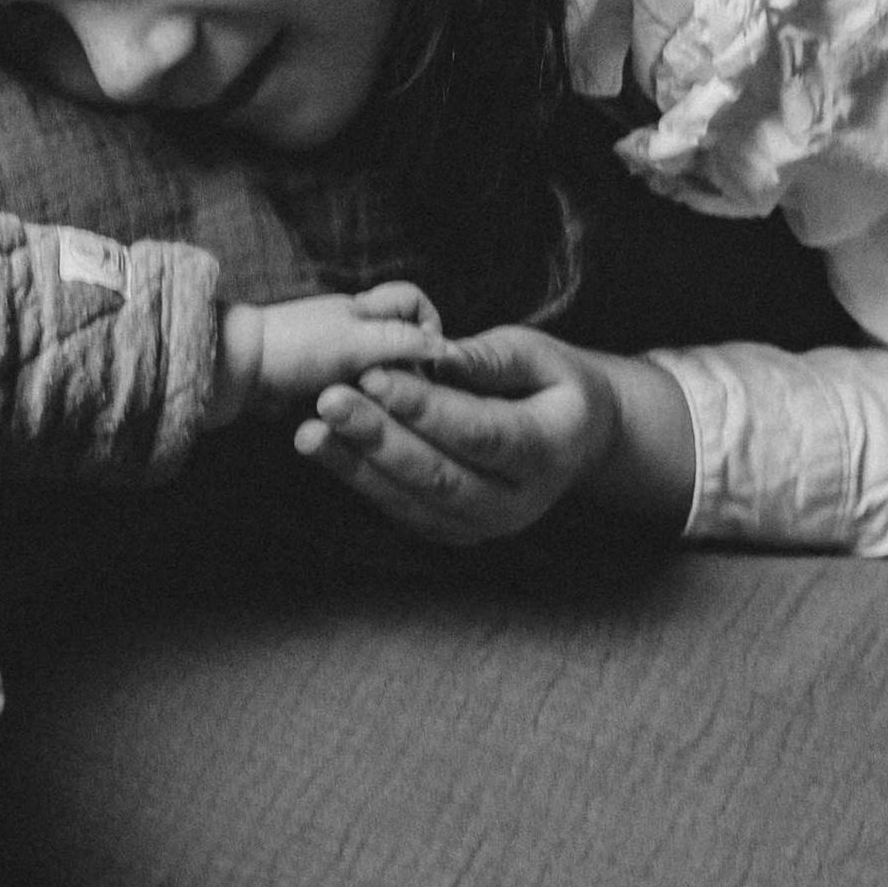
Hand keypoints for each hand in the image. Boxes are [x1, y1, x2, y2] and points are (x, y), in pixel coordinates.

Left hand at [213, 280, 443, 423]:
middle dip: (407, 376)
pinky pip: (356, 403)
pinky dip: (359, 414)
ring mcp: (338, 363)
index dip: (430, 327)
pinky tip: (356, 426)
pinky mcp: (322, 392)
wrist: (232, 375)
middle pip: (403, 350)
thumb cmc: (294, 347)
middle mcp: (356, 333)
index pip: (416, 304)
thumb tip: (447, 352)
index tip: (431, 362)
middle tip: (402, 399)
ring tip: (377, 417)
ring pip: (382, 382)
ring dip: (383, 401)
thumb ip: (403, 341)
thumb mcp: (357, 341)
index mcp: (368, 310)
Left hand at [291, 325, 695, 543]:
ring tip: (309, 430)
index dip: (424, 407)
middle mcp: (519, 502)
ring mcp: (486, 525)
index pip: (478, 433)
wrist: (578, 440)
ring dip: (356, 465)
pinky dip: (359, 480)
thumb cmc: (555, 385)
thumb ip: (489, 358)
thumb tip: (438, 355)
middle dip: (379, 437)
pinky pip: (401, 510)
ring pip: (414, 500)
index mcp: (548, 451)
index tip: (374, 375)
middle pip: (439, 475)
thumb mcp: (540, 355)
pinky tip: (323, 450)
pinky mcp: (455, 531)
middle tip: (329, 401)